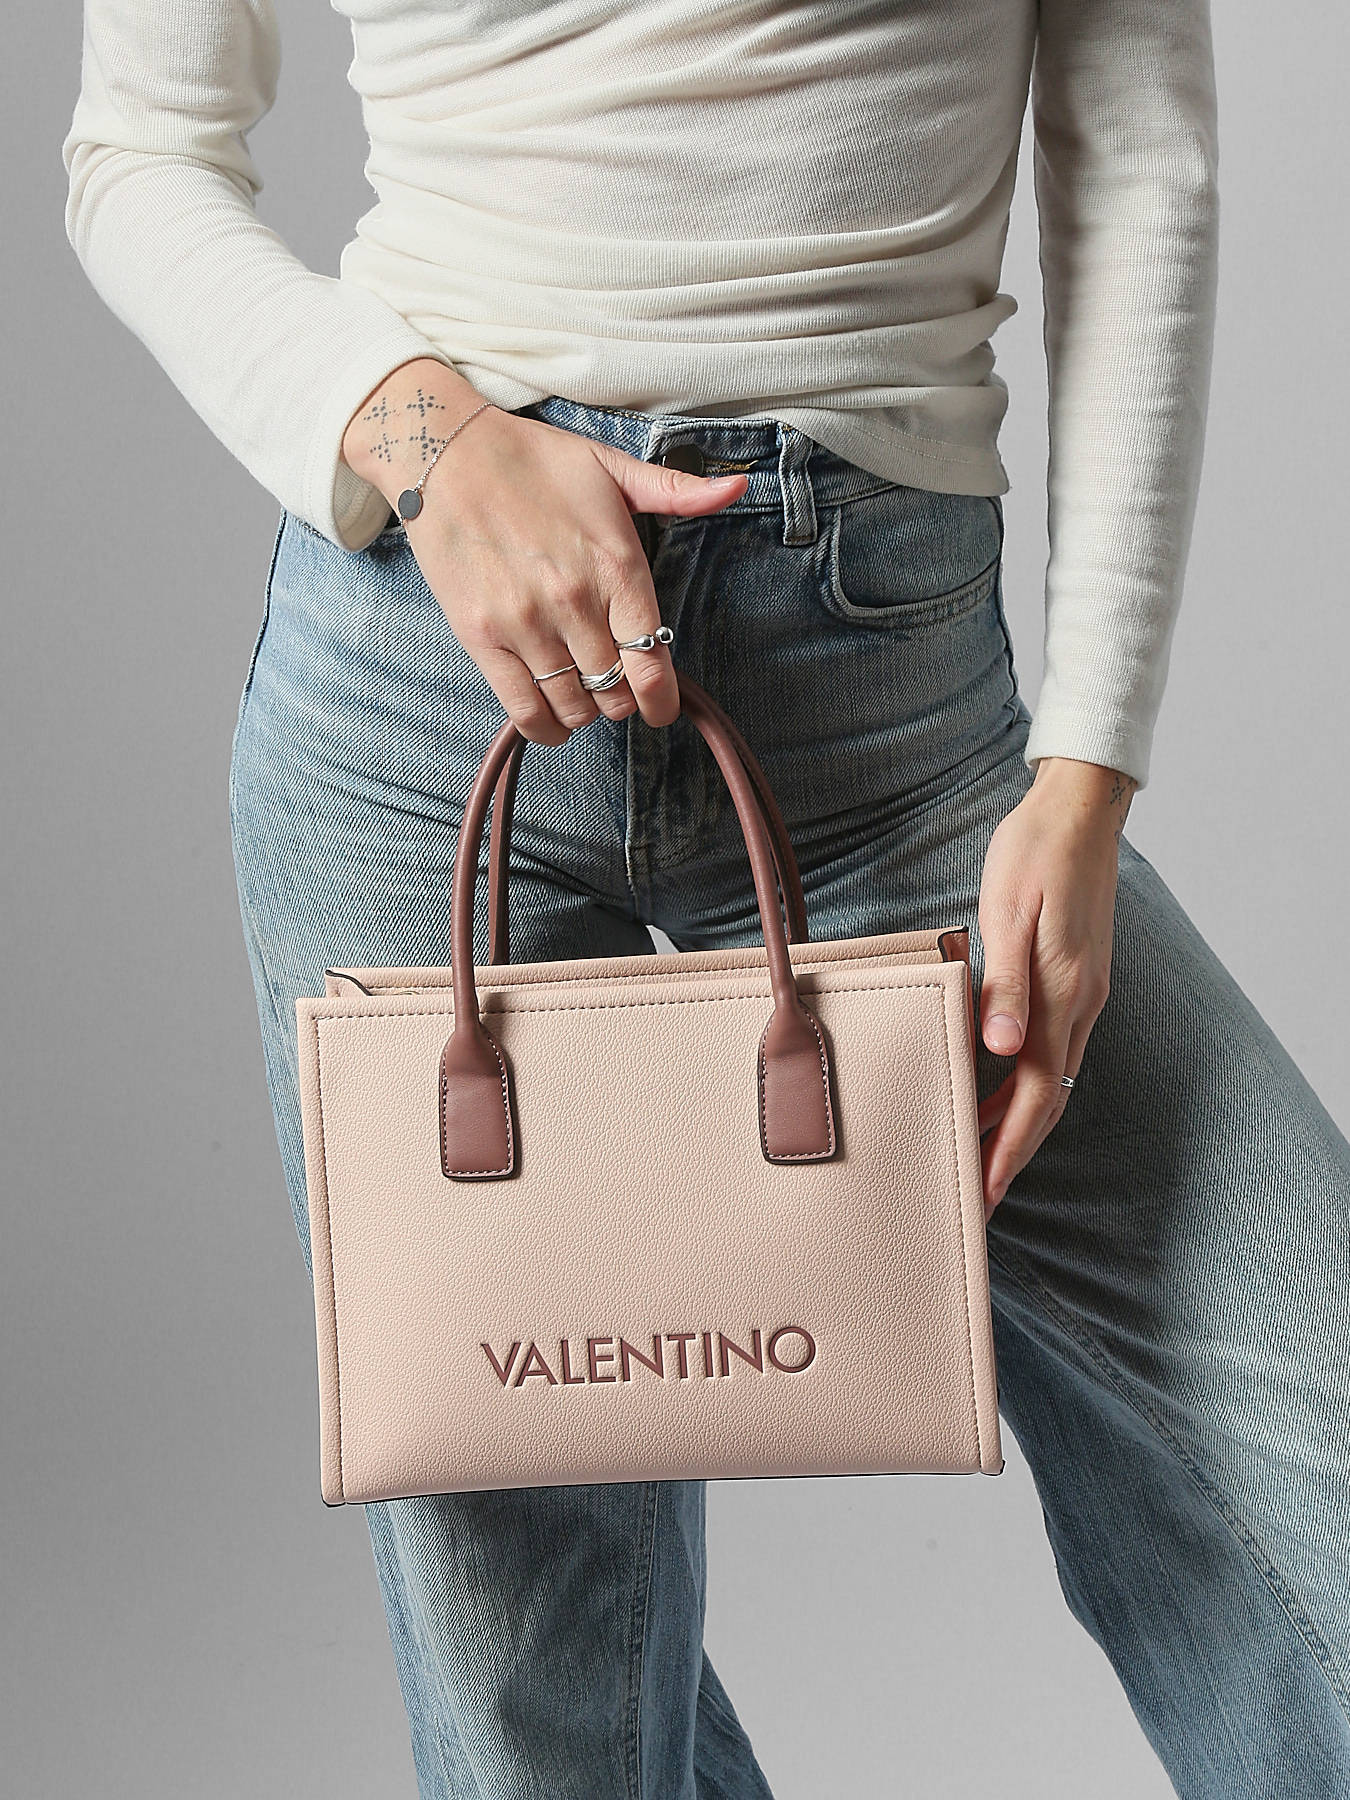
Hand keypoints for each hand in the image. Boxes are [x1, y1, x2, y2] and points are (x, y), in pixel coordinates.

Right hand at [341, 359, 748, 743]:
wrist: (447, 454)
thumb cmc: (534, 461)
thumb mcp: (611, 467)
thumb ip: (674, 490)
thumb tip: (736, 490)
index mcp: (617, 566)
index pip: (652, 662)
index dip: (663, 700)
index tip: (663, 709)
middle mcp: (575, 601)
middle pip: (615, 691)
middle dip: (621, 699)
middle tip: (614, 687)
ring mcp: (526, 622)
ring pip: (572, 705)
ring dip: (584, 712)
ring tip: (582, 696)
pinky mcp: (481, 636)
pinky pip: (522, 708)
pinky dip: (544, 728)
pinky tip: (552, 724)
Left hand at [976, 756, 1136, 1218]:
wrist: (1080, 809)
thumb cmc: (1034, 852)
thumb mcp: (1007, 912)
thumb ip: (1003, 983)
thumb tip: (999, 1049)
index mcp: (1060, 991)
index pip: (1036, 1093)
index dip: (1008, 1146)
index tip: (984, 1191)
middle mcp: (1078, 1001)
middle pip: (1047, 1098)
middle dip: (1011, 1152)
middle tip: (977, 1199)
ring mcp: (1081, 991)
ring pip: (1051, 1076)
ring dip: (1017, 1121)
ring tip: (978, 1156)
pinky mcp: (1075, 977)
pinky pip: (1052, 1047)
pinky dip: (1023, 1081)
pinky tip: (994, 1088)